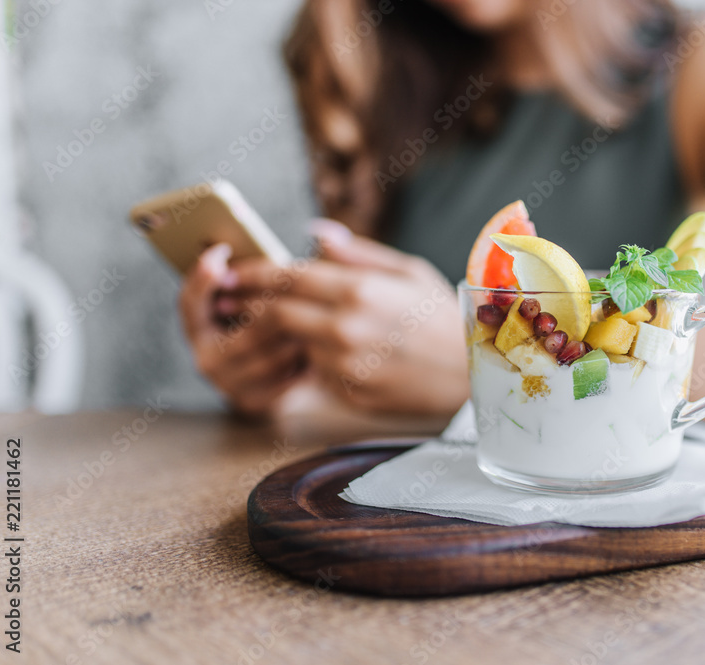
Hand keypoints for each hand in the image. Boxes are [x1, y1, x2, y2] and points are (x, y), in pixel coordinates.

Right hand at [178, 244, 306, 416]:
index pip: (190, 301)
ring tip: (317, 323)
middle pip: (243, 327)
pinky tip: (317, 350)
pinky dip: (304, 362)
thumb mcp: (262, 295)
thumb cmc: (276, 324)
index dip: (203, 277)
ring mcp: (227, 383)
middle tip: (303, 295)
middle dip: (277, 310)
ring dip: (297, 337)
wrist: (293, 379)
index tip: (222, 251)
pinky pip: (284, 377)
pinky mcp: (252, 401)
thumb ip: (257, 275)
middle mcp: (205, 357)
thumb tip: (256, 246)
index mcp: (199, 326)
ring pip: (269, 354)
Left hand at [233, 220, 468, 415]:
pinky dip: (304, 356)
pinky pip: (312, 369)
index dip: (254, 272)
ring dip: (275, 332)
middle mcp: (347, 327)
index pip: (289, 276)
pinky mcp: (349, 390)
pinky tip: (306, 347)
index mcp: (361, 289)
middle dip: (248, 303)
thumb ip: (357, 253)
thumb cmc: (444, 315)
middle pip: (276, 312)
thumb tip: (315, 234)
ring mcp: (346, 364)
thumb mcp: (409, 270)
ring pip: (289, 343)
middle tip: (230, 297)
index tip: (233, 269)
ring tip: (265, 320)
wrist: (474, 373)